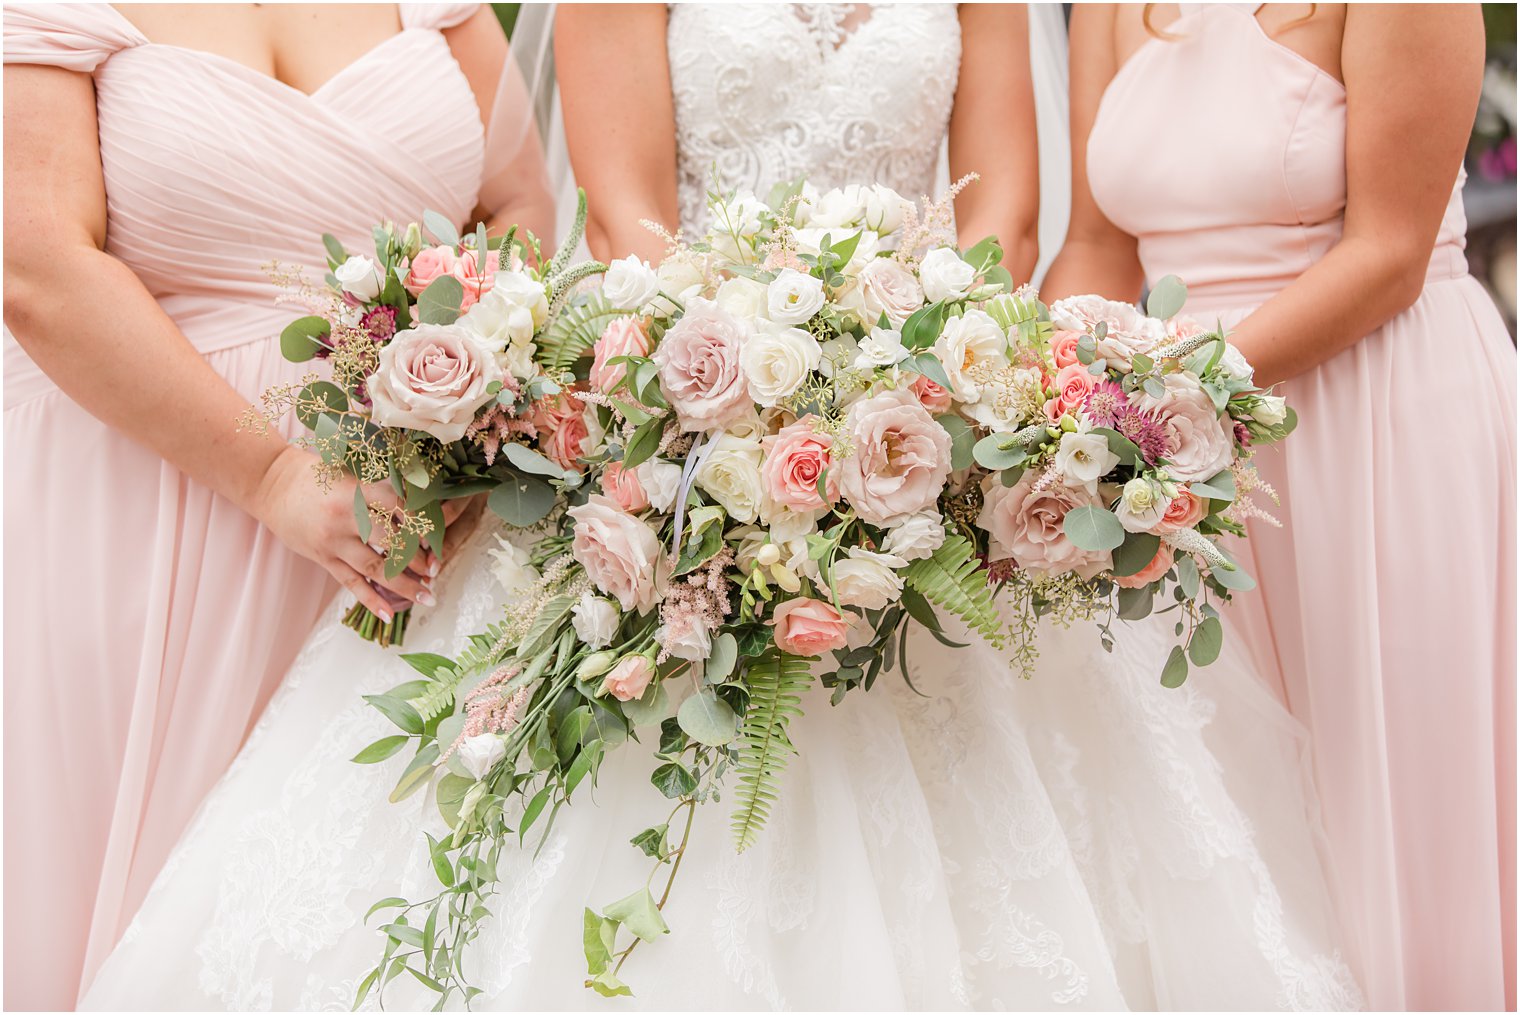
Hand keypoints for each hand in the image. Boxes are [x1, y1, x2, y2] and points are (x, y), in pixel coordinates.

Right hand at [251, 446, 449, 619]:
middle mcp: (345, 518)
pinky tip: (389, 615)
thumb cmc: (317, 474)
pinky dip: (371, 600)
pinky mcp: (323, 558)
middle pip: (391, 542)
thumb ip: (381, 486)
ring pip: (374, 568)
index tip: (440, 535)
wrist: (271, 485)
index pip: (398, 507)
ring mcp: (333, 542)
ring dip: (404, 585)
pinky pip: (351, 583)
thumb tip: (422, 499)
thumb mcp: (349, 471)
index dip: (421, 522)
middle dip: (419, 559)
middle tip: (439, 569)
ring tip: (427, 596)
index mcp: (356, 490)